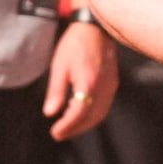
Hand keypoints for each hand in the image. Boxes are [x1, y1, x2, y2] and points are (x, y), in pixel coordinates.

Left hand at [43, 21, 118, 140]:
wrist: (96, 29)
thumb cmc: (75, 45)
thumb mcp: (59, 66)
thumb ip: (56, 91)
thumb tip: (50, 113)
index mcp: (88, 83)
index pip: (79, 113)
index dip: (67, 126)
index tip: (55, 133)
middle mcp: (103, 88)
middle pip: (92, 118)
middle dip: (75, 129)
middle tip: (59, 134)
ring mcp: (111, 86)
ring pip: (100, 114)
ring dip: (84, 124)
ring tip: (68, 127)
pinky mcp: (113, 84)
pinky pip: (104, 106)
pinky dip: (92, 115)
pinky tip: (80, 113)